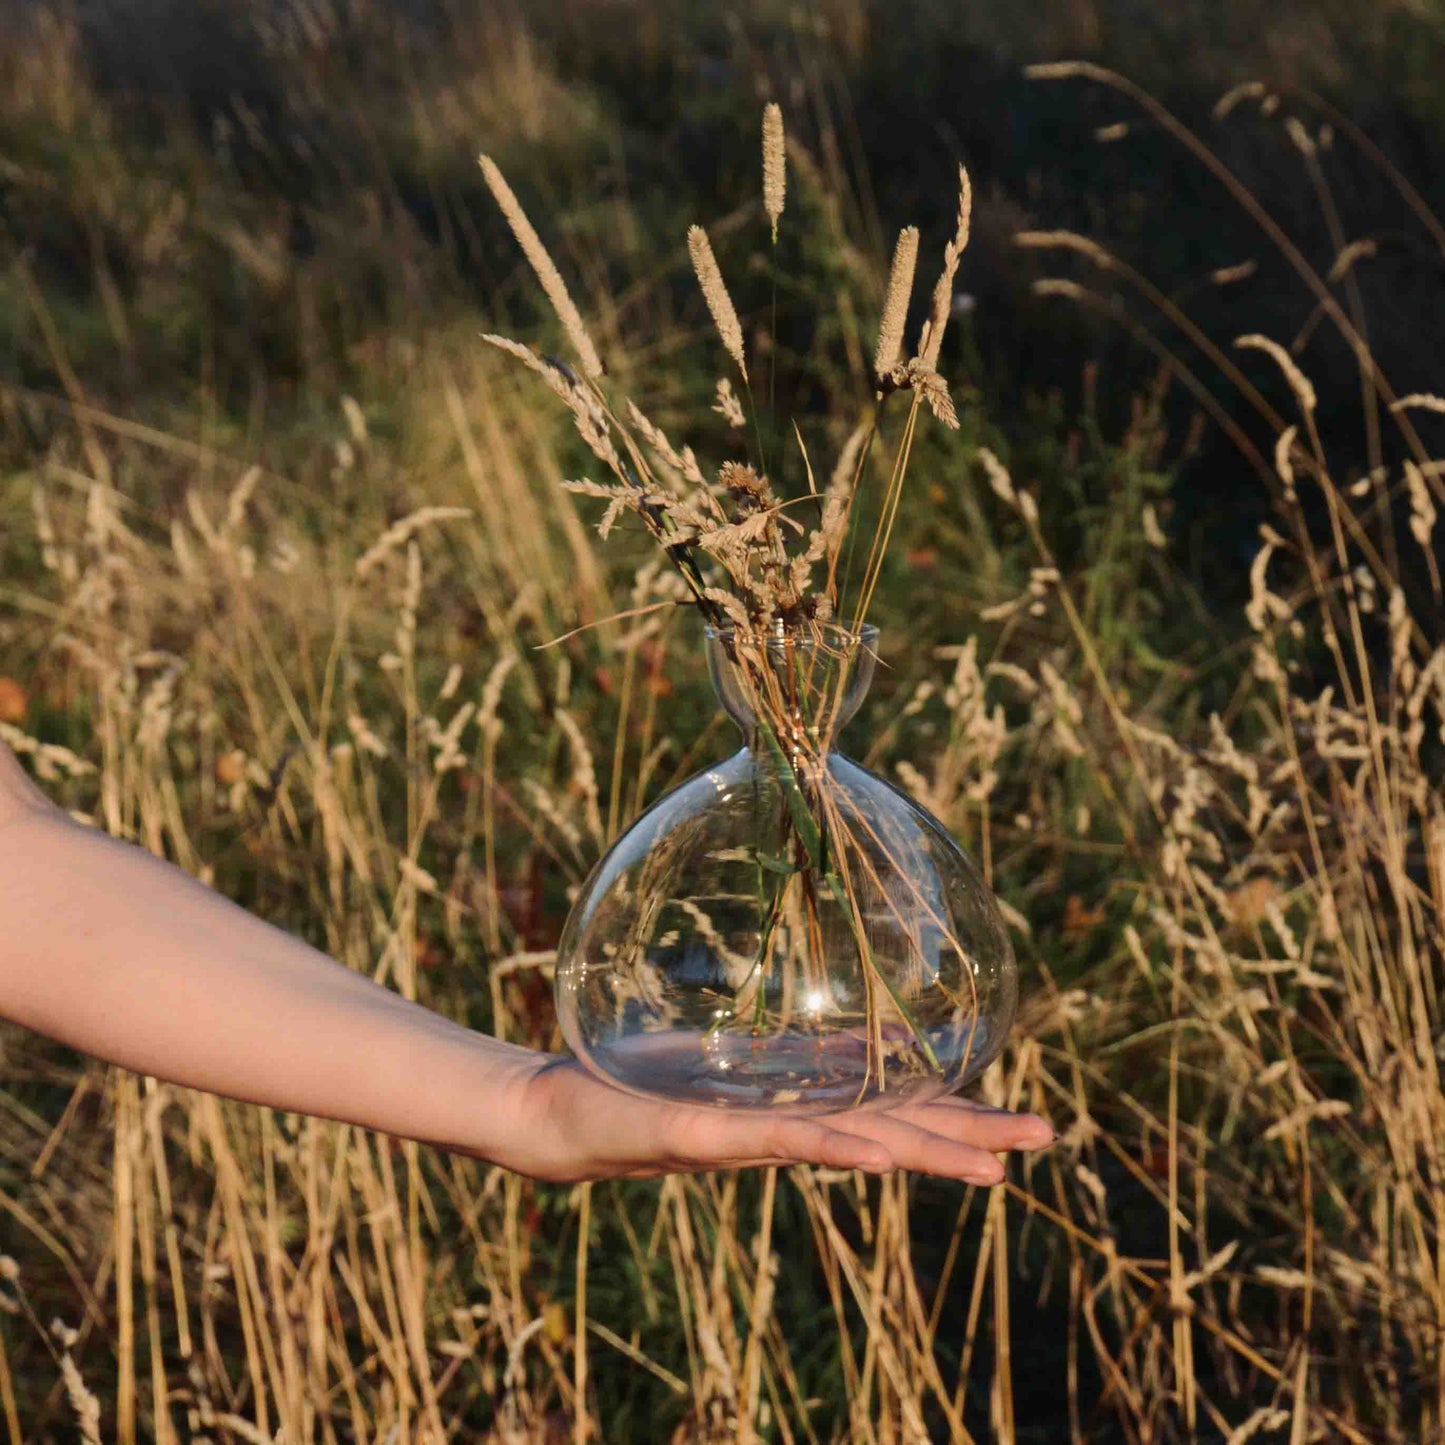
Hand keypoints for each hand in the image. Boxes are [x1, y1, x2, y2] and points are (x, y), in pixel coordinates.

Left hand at [485, 1055, 1052, 1182]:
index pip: (893, 1111)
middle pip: (893, 1134)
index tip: (1021, 1121)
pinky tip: (874, 1154)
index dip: (958, 1116)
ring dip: (922, 1154)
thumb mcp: (719, 1053)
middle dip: (968, 1139)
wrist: (559, 1115)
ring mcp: (753, 1136)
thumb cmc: (634, 1079)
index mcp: (798, 1104)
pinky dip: (828, 1148)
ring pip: (853, 1145)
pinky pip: (776, 1141)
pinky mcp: (706, 1134)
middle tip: (1045, 1141)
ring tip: (993, 1167)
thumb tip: (831, 1020)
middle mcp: (788, 1128)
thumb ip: (771, 1045)